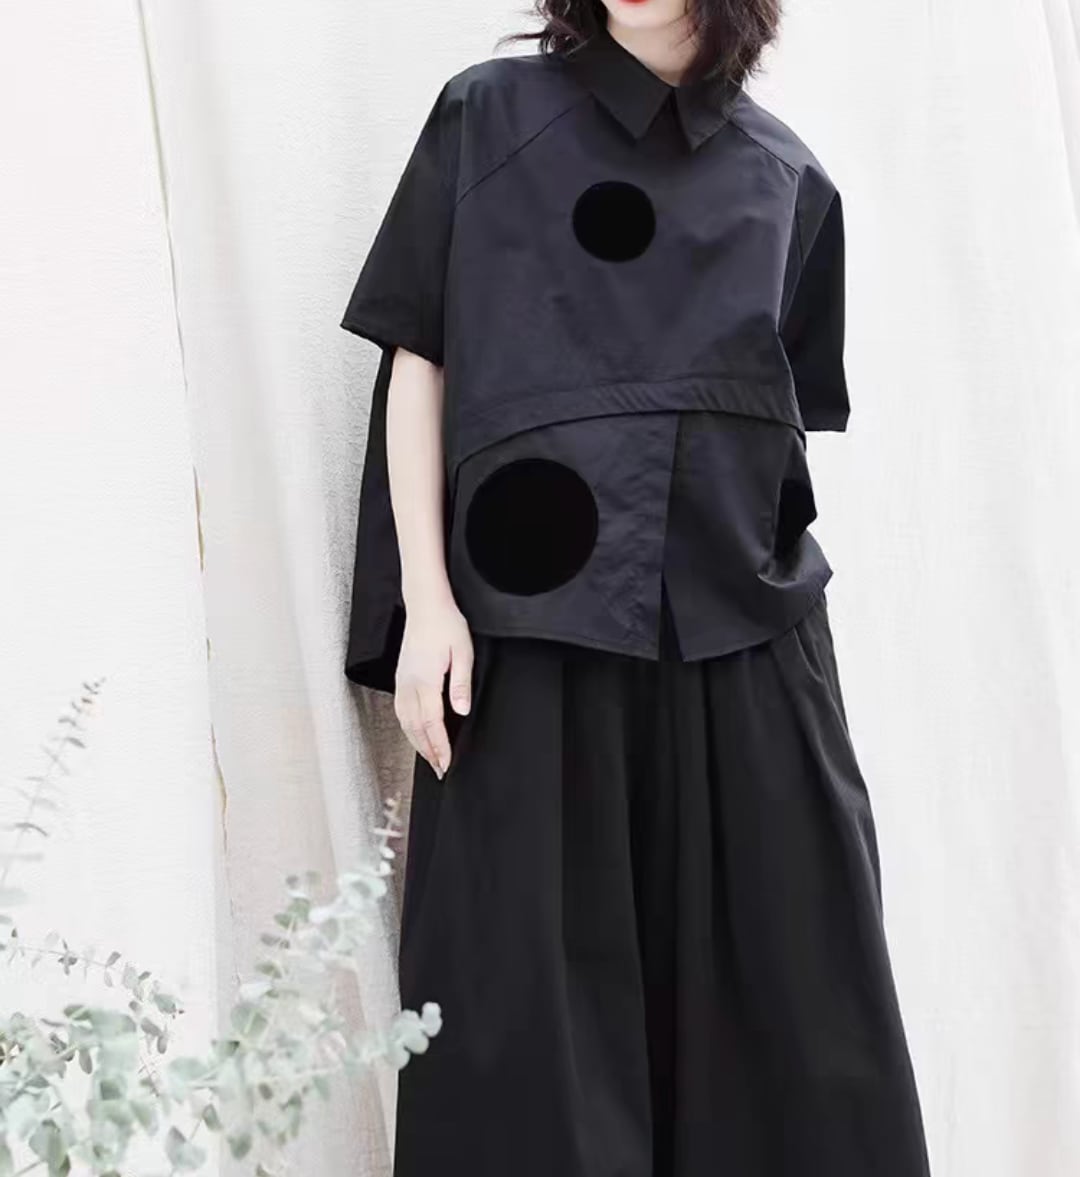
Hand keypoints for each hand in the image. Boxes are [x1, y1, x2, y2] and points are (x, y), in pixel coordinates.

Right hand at [394, 594, 473, 779]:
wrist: (426, 606)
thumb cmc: (447, 626)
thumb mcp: (463, 652)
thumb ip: (461, 683)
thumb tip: (461, 711)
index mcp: (425, 680)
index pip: (432, 722)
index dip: (439, 746)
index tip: (447, 763)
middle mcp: (409, 684)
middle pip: (415, 728)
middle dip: (428, 751)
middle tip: (441, 770)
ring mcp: (401, 682)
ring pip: (405, 722)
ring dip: (417, 743)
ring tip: (430, 759)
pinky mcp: (400, 679)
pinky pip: (401, 712)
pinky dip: (408, 729)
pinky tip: (416, 736)